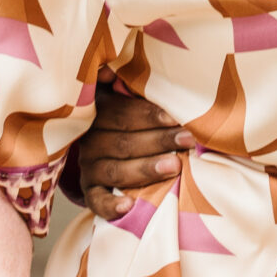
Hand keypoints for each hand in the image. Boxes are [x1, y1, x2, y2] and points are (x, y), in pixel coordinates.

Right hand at [68, 73, 191, 220]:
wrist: (113, 147)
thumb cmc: (134, 118)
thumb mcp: (130, 96)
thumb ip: (132, 84)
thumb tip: (116, 70)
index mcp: (99, 110)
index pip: (122, 113)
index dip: (150, 115)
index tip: (177, 117)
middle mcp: (90, 138)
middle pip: (124, 142)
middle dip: (159, 140)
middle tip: (188, 140)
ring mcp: (89, 165)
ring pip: (116, 170)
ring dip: (146, 168)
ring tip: (174, 166)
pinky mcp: (90, 190)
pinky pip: (97, 201)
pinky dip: (111, 206)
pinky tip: (129, 206)